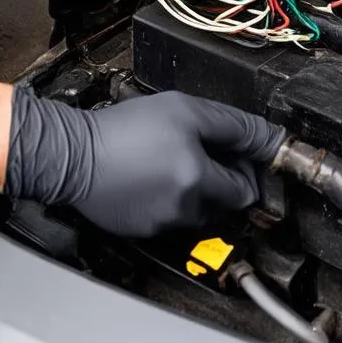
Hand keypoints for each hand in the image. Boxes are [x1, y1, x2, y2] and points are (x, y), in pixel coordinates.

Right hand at [5, 85, 285, 238]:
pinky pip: (171, 219)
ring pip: (198, 214)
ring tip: (174, 163)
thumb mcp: (185, 110)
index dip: (245, 171)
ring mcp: (161, 226)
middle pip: (225, 206)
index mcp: (197, 182)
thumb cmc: (125, 128)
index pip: (246, 192)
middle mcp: (183, 211)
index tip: (237, 157)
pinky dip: (170, 202)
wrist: (72, 153)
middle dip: (223, 182)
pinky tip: (154, 177)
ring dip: (198, 193)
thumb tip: (269, 138)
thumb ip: (233, 126)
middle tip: (204, 154)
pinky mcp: (141, 232)